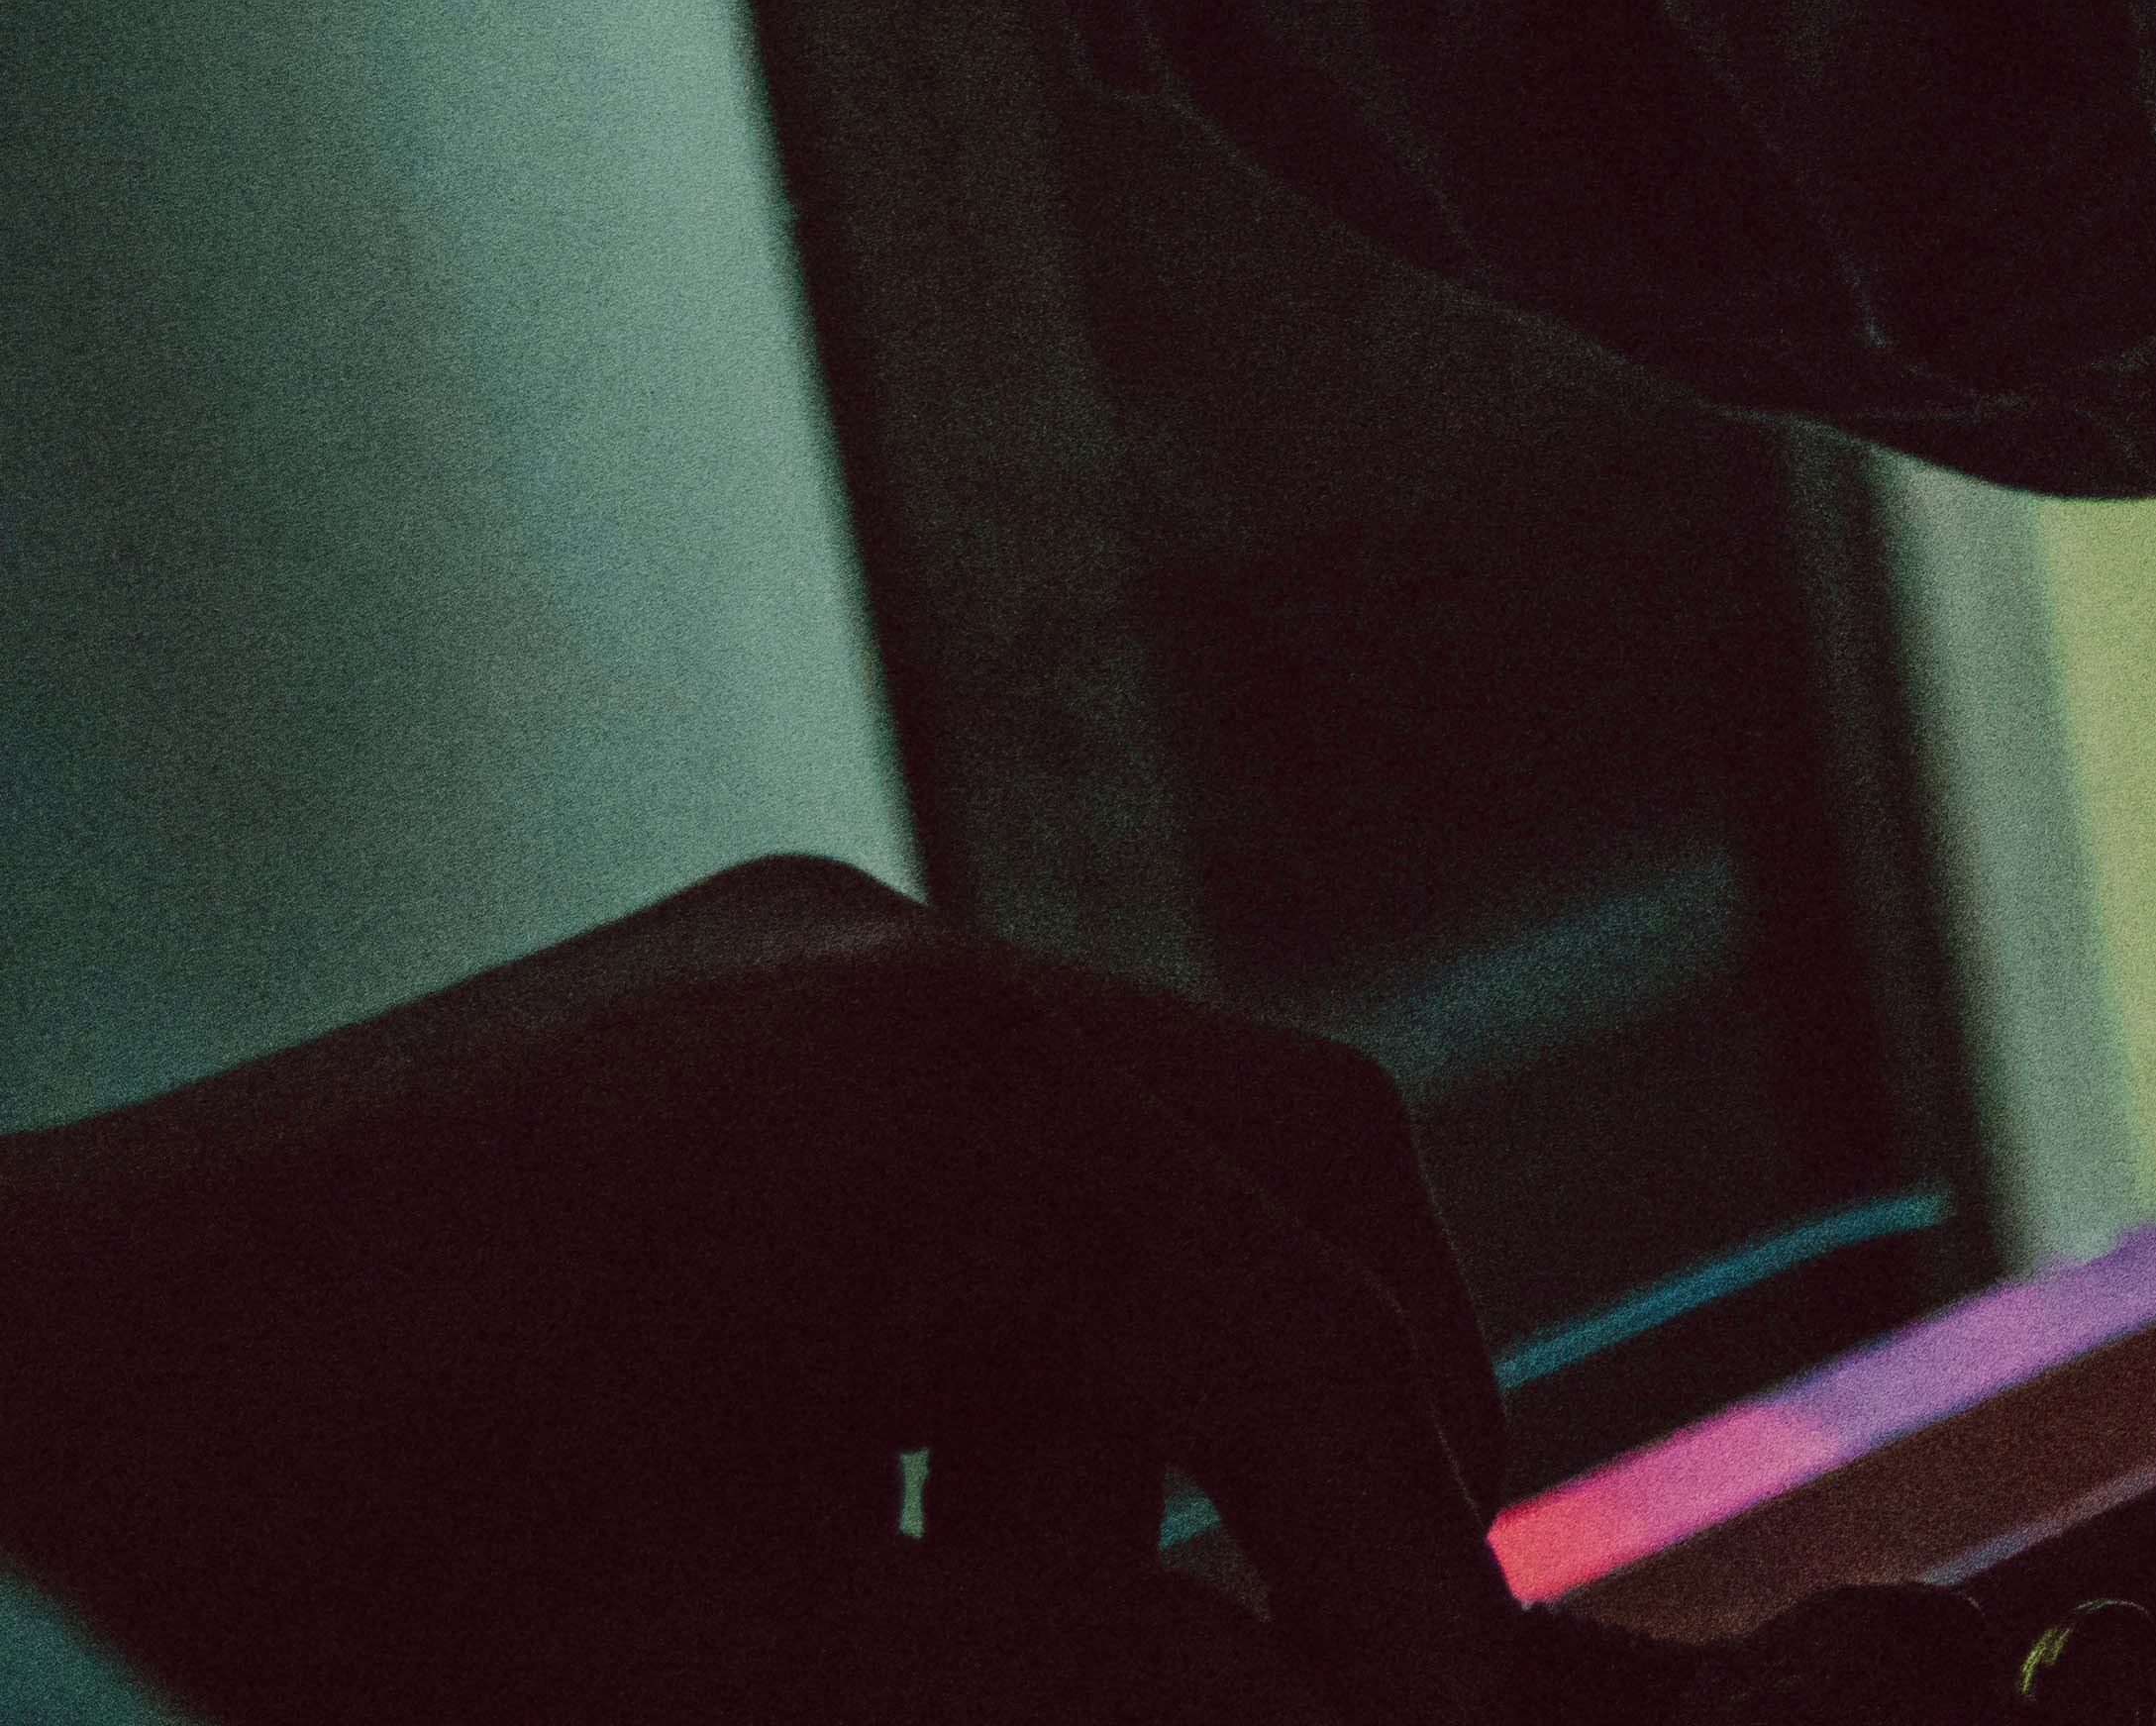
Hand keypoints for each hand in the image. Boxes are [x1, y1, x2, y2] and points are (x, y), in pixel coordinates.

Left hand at [0, 858, 1527, 1723]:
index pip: (1311, 1337)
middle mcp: (910, 965)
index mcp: (949, 1102)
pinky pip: (966, 1148)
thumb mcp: (725, 1669)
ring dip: (1150, 1398)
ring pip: (1143, 1161)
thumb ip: (1071, 1684)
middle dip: (1339, 1428)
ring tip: (1021, 1634)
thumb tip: (1333, 1703)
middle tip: (1339, 1654)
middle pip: (1294, 1171)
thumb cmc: (296, 1569)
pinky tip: (858, 1532)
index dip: (1405, 1566)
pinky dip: (992, 1338)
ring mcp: (796, 959)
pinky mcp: (700, 1003)